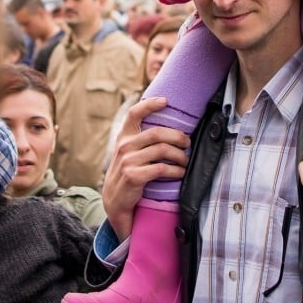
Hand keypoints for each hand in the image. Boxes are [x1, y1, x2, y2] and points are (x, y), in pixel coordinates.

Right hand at [102, 97, 189, 240]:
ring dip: (180, 156)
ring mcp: (128, 161)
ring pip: (162, 150)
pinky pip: (161, 168)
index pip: (134, 113)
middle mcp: (124, 146)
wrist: (115, 201)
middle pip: (157, 133)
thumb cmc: (129, 172)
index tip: (166, 101)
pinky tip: (180, 172)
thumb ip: (141, 139)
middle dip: (178, 136)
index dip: (150, 104)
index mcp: (124, 136)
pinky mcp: (134, 176)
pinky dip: (176, 170)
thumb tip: (169, 126)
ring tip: (185, 160)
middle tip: (187, 142)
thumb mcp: (128, 152)